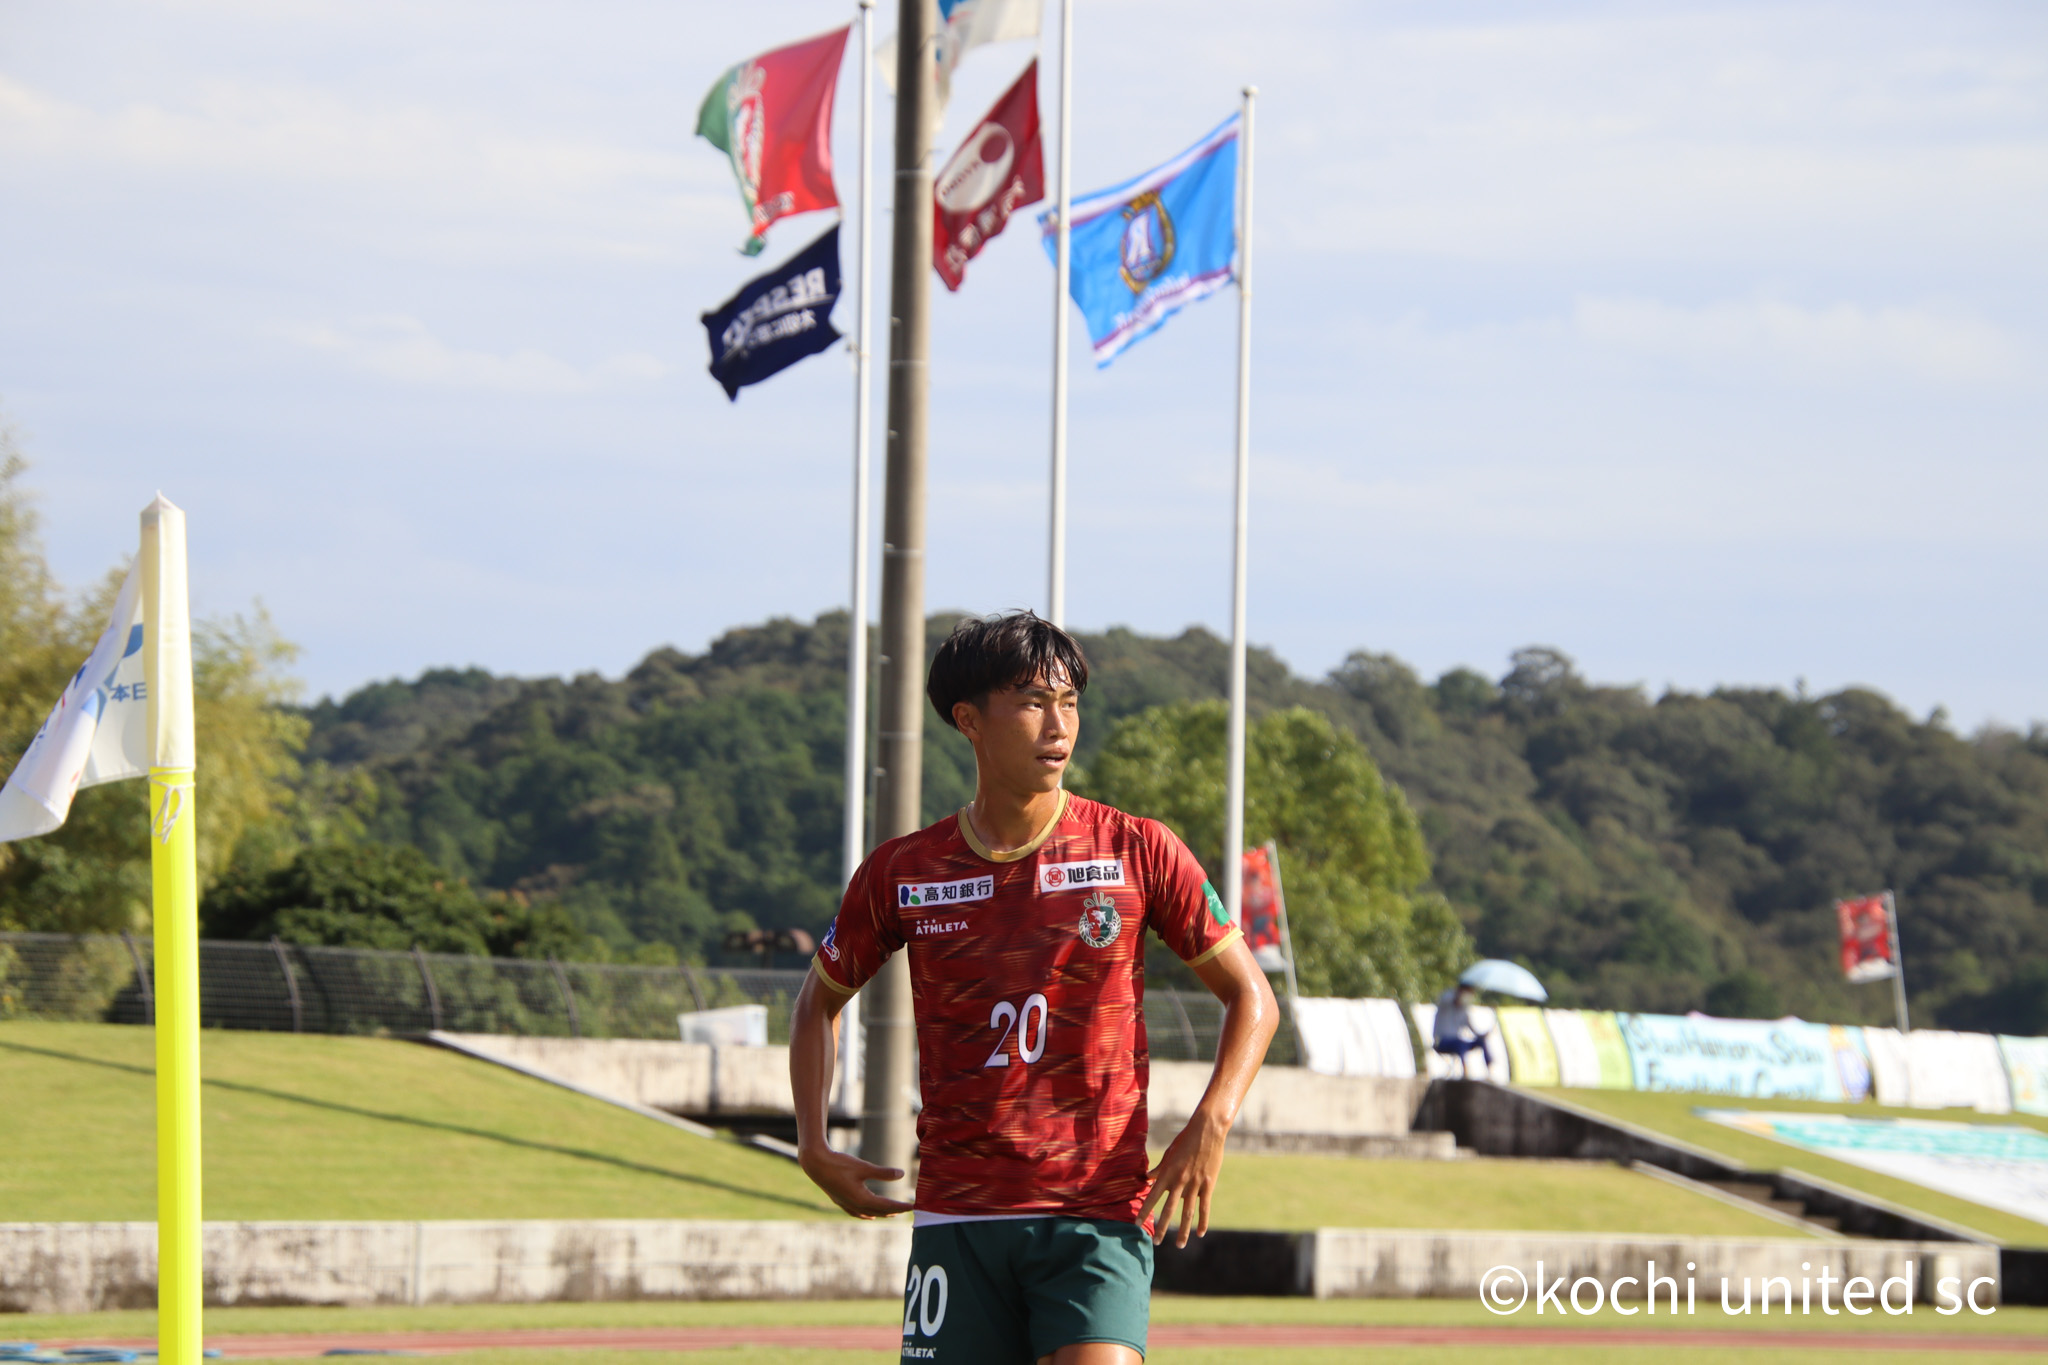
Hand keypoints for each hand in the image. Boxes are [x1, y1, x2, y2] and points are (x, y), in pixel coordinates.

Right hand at [799, 1144, 913, 1219]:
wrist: (816, 1164)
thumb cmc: (840, 1164)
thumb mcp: (864, 1167)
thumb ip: (883, 1173)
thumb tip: (902, 1174)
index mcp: (862, 1199)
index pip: (887, 1206)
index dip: (900, 1206)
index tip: (912, 1206)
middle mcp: (854, 1205)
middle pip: (878, 1212)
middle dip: (893, 1211)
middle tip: (906, 1210)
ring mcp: (846, 1204)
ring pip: (867, 1214)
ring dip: (880, 1214)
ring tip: (891, 1214)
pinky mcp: (840, 1200)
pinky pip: (856, 1212)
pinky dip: (865, 1214)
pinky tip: (867, 1214)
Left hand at [1140, 1109, 1228, 1247]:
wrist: (1207, 1131)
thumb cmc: (1185, 1140)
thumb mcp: (1169, 1153)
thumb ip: (1159, 1169)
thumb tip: (1147, 1177)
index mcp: (1167, 1174)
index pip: (1152, 1197)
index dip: (1145, 1212)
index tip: (1137, 1225)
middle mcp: (1179, 1182)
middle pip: (1168, 1210)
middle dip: (1162, 1228)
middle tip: (1156, 1243)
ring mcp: (1194, 1185)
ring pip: (1187, 1213)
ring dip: (1183, 1231)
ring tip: (1179, 1245)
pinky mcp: (1208, 1185)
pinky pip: (1204, 1208)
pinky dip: (1203, 1221)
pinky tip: (1200, 1233)